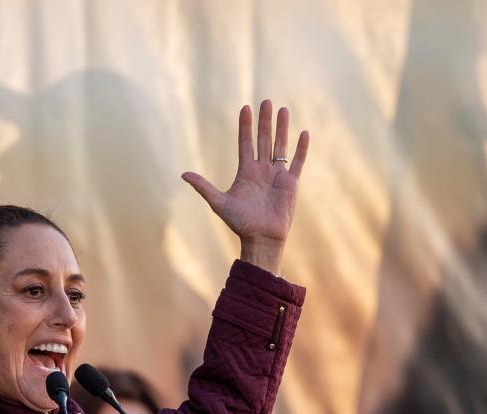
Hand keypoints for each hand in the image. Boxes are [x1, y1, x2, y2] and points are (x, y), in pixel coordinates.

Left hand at [182, 100, 309, 273]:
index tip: (245, 108)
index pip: (245, 143)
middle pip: (263, 140)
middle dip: (264, 121)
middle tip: (265, 101)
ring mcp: (277, 175)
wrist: (261, 238)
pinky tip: (303, 133)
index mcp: (246, 172)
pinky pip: (297, 162)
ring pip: (280, 146)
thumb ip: (204, 187)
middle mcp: (262, 170)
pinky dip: (301, 149)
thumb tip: (183, 175)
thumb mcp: (219, 203)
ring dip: (282, 128)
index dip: (245, 126)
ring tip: (283, 109)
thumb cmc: (240, 223)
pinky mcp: (290, 183)